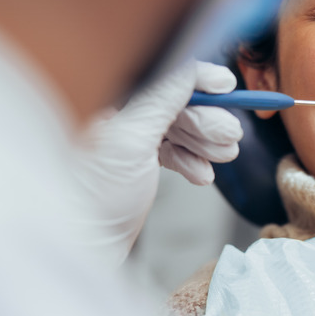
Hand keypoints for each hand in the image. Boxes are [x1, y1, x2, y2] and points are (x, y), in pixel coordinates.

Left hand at [73, 60, 242, 265]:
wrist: (83, 247)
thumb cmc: (91, 197)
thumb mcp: (131, 139)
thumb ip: (161, 98)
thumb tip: (191, 68)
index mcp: (108, 98)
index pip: (162, 76)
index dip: (198, 80)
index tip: (227, 86)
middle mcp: (118, 115)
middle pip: (176, 103)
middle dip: (207, 120)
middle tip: (230, 135)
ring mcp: (129, 140)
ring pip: (179, 129)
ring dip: (205, 143)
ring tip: (223, 155)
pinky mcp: (138, 165)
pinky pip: (174, 152)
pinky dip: (192, 162)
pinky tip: (202, 174)